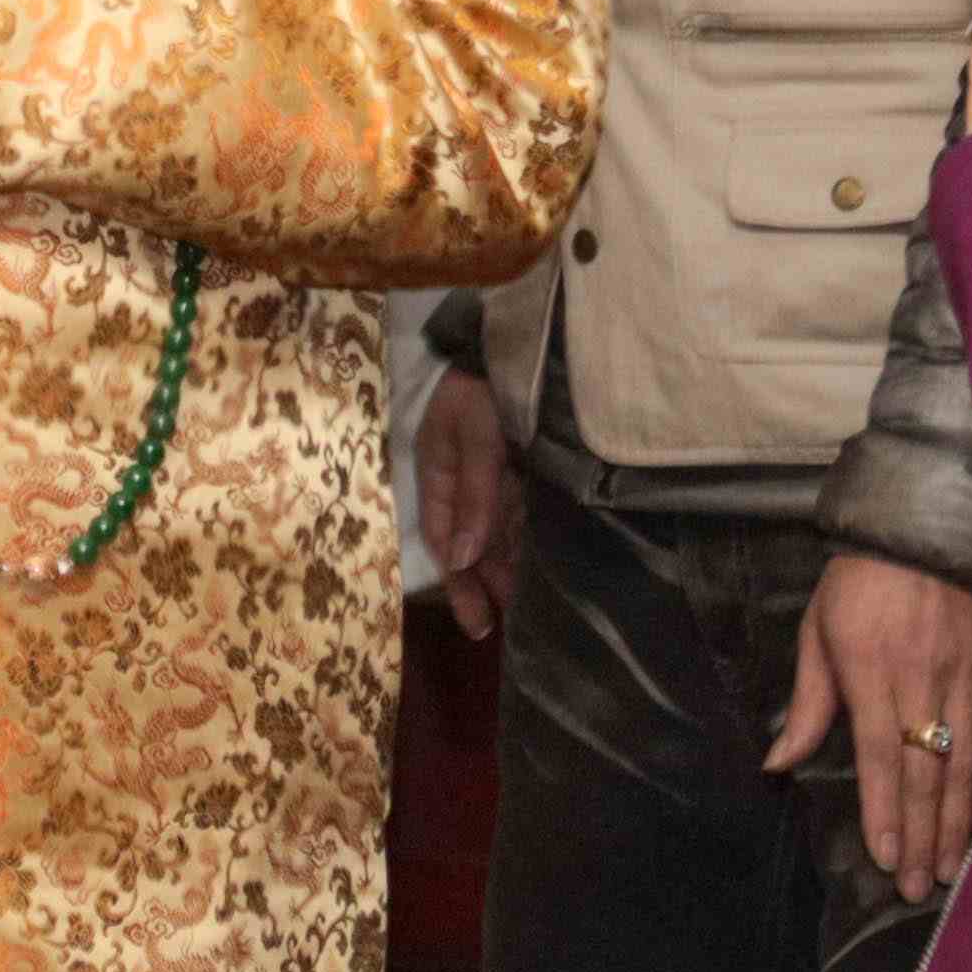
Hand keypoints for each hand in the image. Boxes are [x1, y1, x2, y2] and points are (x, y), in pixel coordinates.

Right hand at [414, 362, 513, 641]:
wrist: (513, 342)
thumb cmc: (480, 384)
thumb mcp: (473, 433)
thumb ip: (474, 493)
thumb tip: (464, 558)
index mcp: (436, 470)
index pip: (442, 534)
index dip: (455, 575)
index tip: (473, 614)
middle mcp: (462, 480)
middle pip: (466, 541)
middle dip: (476, 583)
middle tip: (488, 629)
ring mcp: (492, 475)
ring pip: (493, 533)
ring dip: (502, 569)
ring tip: (518, 609)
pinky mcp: (520, 471)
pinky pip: (518, 515)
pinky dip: (523, 542)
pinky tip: (535, 569)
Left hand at [773, 549, 971, 900]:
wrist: (928, 526)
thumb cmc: (860, 582)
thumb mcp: (817, 631)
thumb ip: (807, 704)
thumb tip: (778, 763)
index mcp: (871, 668)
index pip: (879, 754)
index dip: (884, 809)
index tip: (885, 855)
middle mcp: (922, 677)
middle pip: (925, 771)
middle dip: (921, 834)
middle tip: (916, 885)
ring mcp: (965, 676)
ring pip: (966, 763)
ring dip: (958, 823)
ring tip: (949, 870)